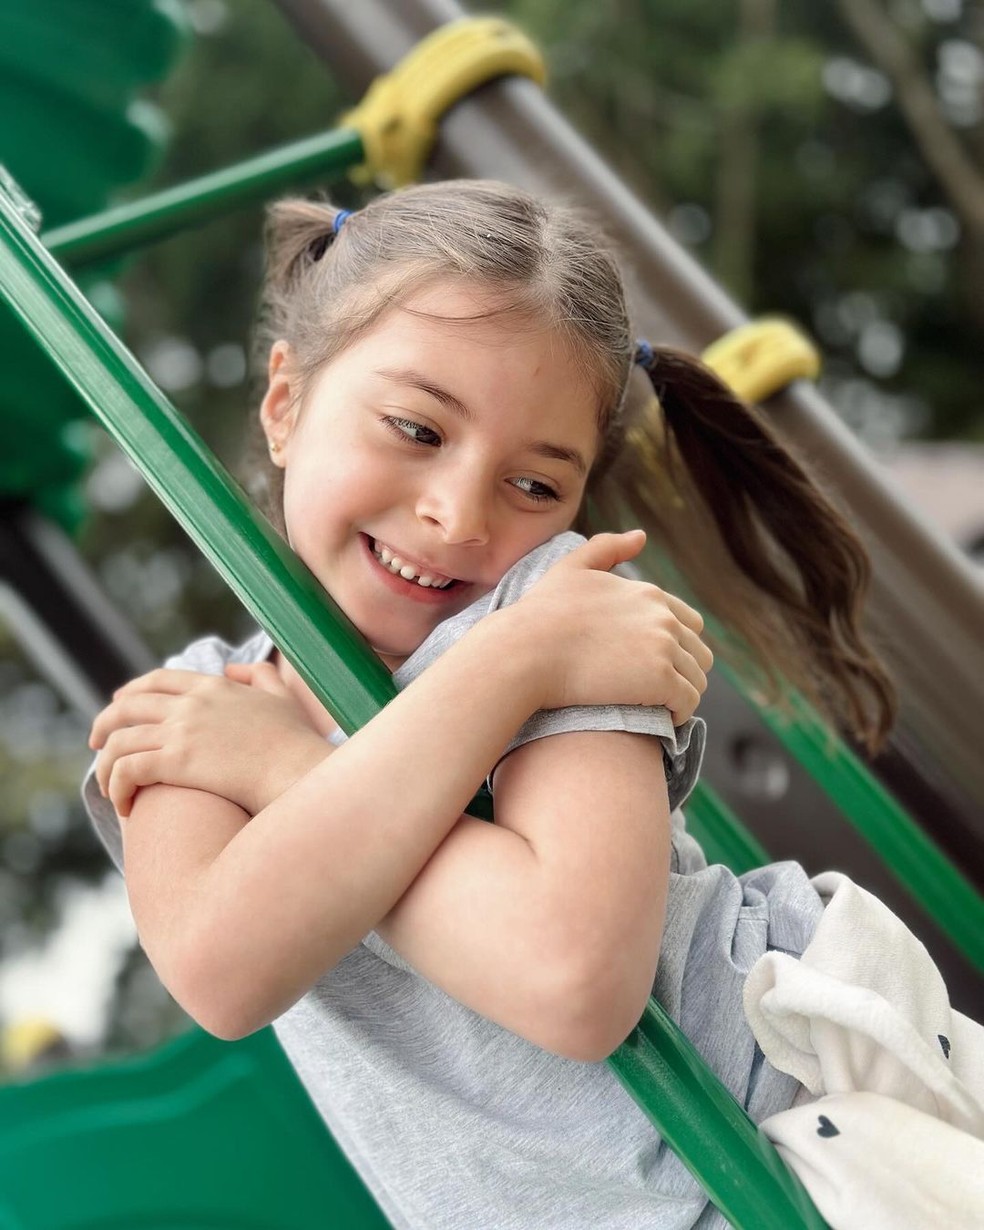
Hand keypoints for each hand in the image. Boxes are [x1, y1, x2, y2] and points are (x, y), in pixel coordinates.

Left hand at [88, 663, 330, 818]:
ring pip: (119, 741)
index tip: (118, 705)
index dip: (130, 692)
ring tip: (111, 787)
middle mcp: (192, 703)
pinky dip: (116, 786)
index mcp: (212, 686)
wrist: (300, 770)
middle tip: (96, 743)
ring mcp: (182, 730)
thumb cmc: (296, 742)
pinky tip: (124, 804)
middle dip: (104, 724)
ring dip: (106, 765)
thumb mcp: (281, 696)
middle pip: (128, 706)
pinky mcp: (177, 761)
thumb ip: (258, 676)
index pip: (157, 680)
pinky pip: (127, 770)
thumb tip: (233, 670)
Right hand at [504, 530, 712, 723]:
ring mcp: (665, 648)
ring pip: (697, 680)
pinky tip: (659, 719)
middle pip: (698, 653)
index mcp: (649, 594)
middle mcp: (664, 618)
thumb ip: (607, 548)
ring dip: (681, 696)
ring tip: (657, 708)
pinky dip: (678, 714)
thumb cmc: (541, 613)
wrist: (526, 651)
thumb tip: (641, 536)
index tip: (652, 665)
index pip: (689, 623)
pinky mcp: (661, 681)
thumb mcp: (571, 567)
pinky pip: (688, 704)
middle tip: (655, 692)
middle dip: (682, 673)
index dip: (675, 647)